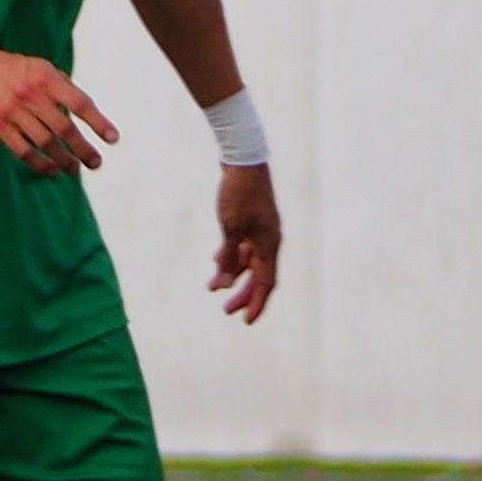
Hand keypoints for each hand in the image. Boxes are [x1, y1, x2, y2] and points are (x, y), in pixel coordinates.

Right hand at [0, 39, 118, 175]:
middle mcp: (31, 94)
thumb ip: (63, 87)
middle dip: (82, 148)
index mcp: (47, 78)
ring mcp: (13, 111)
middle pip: (63, 127)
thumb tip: (88, 113)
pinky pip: (23, 150)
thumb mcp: (42, 68)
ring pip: (45, 142)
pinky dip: (39, 163)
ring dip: (63, 159)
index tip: (112, 139)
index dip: (98, 122)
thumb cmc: (15, 70)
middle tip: (95, 163)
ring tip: (74, 168)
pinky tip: (51, 170)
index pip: (79, 103)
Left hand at [209, 165, 280, 320]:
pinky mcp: (251, 220)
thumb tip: (223, 283)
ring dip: (232, 274)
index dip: (257, 303)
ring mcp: (260, 230)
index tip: (245, 321)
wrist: (243, 159)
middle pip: (258, 275)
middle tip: (226, 311)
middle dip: (243, 294)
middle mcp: (268, 239)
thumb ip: (228, 257)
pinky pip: (243, 247)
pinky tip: (216, 261)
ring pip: (248, 261)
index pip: (267, 282)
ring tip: (212, 287)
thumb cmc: (239, 193)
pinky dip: (231, 256)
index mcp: (270, 244)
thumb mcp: (230, 228)